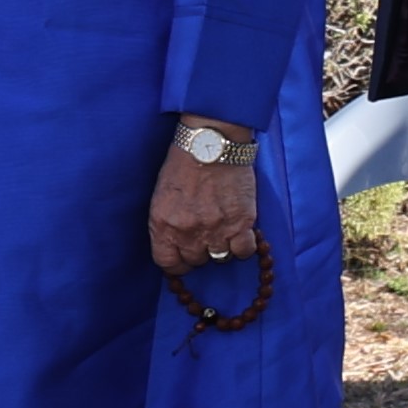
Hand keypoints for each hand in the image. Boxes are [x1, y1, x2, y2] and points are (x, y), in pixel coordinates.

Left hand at [148, 131, 262, 273]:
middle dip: (202, 250)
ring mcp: (215, 229)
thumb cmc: (184, 164)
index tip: (186, 258)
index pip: (168, 264)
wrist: (211, 143)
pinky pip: (244, 251)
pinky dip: (244, 246)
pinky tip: (243, 234)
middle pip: (197, 260)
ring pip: (221, 258)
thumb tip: (178, 243)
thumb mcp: (162, 197)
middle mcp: (187, 233)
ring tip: (225, 230)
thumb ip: (168, 224)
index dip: (179, 263)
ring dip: (223, 246)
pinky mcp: (240, 223)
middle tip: (208, 234)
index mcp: (162, 226)